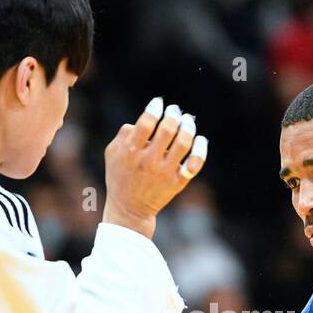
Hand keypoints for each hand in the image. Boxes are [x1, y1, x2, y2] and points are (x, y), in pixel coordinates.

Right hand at [102, 97, 208, 234]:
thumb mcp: (111, 154)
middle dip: (173, 115)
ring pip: (183, 143)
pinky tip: (200, 140)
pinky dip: (200, 149)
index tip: (158, 103)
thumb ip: (123, 134)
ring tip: (187, 121)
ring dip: (188, 127)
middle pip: (167, 130)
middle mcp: (149, 161)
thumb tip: (142, 120)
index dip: (154, 109)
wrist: (129, 209)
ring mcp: (164, 173)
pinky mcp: (177, 183)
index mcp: (131, 152)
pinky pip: (194, 164)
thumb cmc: (119, 177)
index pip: (146, 124)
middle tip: (174, 110)